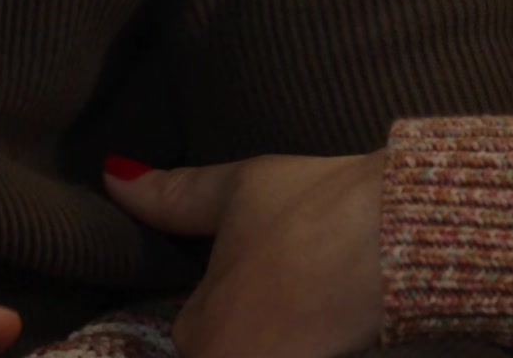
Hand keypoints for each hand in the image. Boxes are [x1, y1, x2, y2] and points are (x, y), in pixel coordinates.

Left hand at [106, 152, 384, 357]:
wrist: (400, 238)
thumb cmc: (312, 210)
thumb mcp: (237, 190)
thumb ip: (171, 195)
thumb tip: (112, 174)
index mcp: (198, 337)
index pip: (195, 331)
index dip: (225, 298)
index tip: (260, 272)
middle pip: (229, 351)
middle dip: (254, 326)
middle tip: (292, 286)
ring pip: (264, 348)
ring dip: (282, 333)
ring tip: (312, 299)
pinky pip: (300, 353)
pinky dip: (314, 343)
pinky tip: (335, 320)